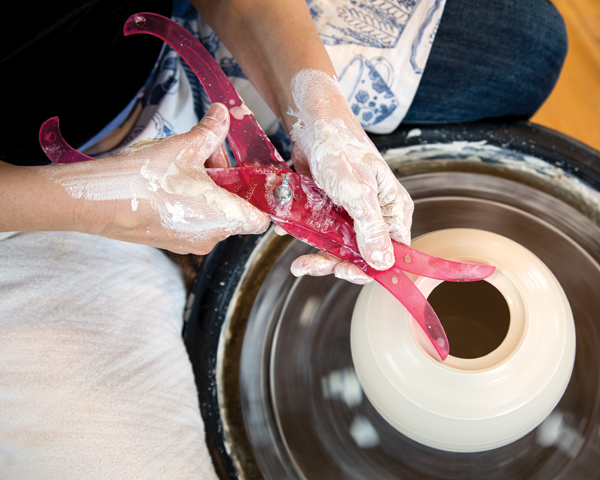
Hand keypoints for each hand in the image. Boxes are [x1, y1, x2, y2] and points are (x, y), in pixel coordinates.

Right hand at [42, 103, 269, 254]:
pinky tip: (171, 181)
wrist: (97, 202)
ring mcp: (190, 242)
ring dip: (207, 189)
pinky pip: (194, 220)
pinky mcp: (171, 241)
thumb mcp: (185, 146)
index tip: (248, 178)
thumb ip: (211, 131)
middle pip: (235, 210)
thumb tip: (223, 114)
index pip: (261, 219)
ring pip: (213, 214)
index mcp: (225, 218)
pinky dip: (191, 201)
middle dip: (226, 181)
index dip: (259, 198)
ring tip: (185, 165)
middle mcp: (211, 237)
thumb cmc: (144, 180)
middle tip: (208, 156)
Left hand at [286, 69, 412, 282]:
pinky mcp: (333, 209)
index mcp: (392, 210)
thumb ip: (371, 228)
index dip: (370, 268)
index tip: (344, 272)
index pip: (391, 252)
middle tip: (311, 265)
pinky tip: (290, 233)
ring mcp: (353, 213)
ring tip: (299, 263)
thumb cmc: (340, 150)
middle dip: (336, 264)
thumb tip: (384, 263)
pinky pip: (323, 234)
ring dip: (319, 257)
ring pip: (341, 248)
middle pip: (363, 255)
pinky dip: (307, 238)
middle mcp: (376, 214)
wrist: (312, 126)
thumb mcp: (358, 192)